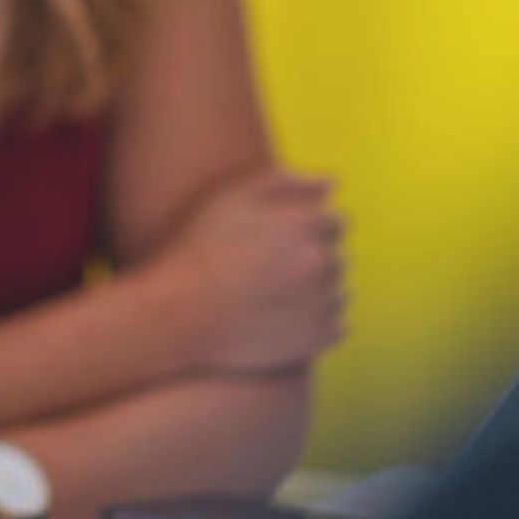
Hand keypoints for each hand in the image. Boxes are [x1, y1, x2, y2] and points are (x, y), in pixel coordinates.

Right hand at [145, 167, 346, 374]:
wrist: (179, 315)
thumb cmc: (199, 250)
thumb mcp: (231, 198)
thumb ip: (285, 181)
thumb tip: (332, 182)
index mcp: (307, 223)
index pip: (336, 222)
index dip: (307, 231)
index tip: (277, 244)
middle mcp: (323, 260)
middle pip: (337, 257)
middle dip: (313, 261)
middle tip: (269, 273)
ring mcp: (323, 301)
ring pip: (338, 292)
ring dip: (317, 293)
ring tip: (272, 298)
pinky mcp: (319, 337)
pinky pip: (335, 326)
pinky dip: (316, 324)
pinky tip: (281, 320)